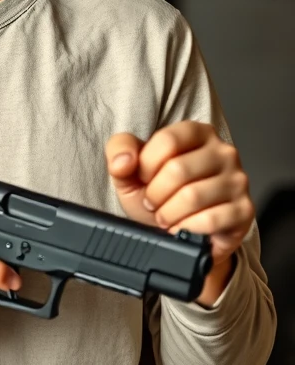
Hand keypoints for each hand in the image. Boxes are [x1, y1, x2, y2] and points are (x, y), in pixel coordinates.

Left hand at [106, 121, 254, 305]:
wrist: (179, 232)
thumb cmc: (159, 194)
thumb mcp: (130, 170)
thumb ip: (119, 153)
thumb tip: (123, 161)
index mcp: (196, 133)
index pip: (167, 141)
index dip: (146, 165)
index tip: (143, 178)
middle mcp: (223, 152)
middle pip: (178, 170)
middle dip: (155, 194)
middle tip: (154, 202)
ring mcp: (237, 181)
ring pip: (191, 197)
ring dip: (168, 213)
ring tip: (167, 214)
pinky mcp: (244, 210)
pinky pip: (208, 220)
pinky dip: (186, 228)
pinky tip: (183, 226)